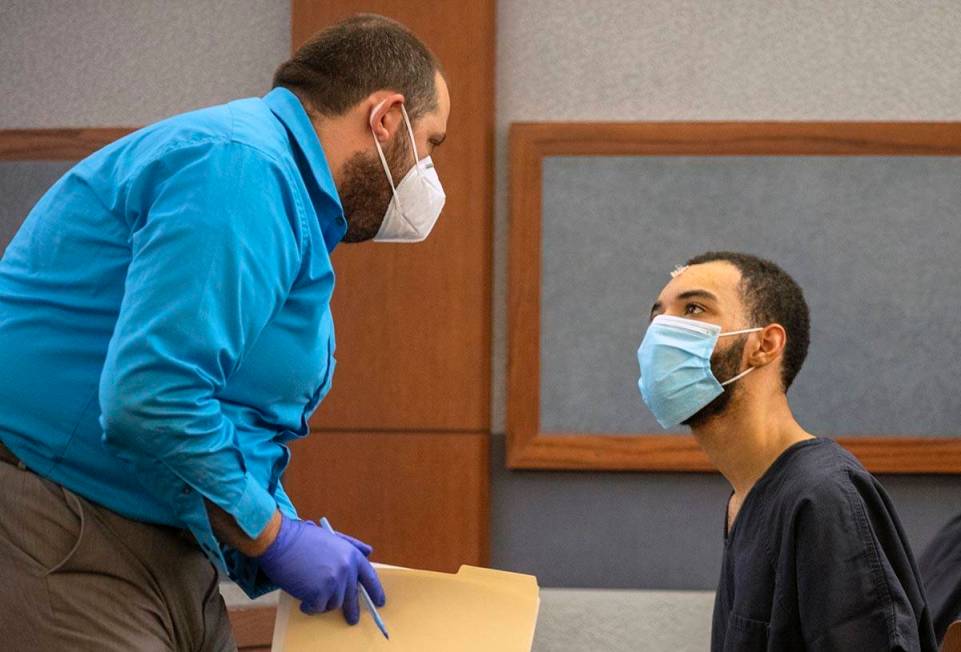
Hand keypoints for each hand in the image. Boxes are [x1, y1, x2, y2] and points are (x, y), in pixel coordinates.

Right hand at [257, 515, 385, 622]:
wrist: (280, 540)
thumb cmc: (302, 538)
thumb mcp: (331, 537)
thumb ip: (351, 545)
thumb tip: (369, 552)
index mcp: (351, 555)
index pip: (369, 577)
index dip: (376, 591)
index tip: (379, 602)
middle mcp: (346, 569)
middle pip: (353, 595)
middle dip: (352, 609)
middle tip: (352, 619)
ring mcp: (334, 581)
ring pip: (333, 603)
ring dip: (322, 602)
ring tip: (309, 591)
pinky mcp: (319, 592)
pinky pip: (317, 608)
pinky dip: (308, 606)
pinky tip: (302, 598)